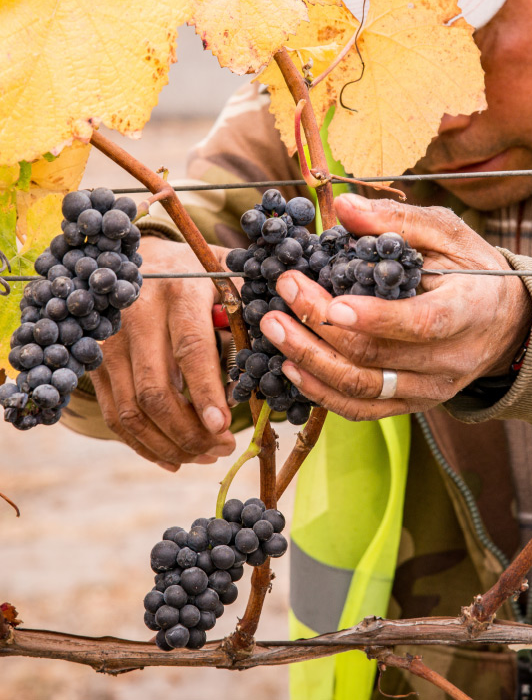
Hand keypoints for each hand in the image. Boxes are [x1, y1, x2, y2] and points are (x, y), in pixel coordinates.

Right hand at [90, 236, 235, 469]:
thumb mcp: (231, 281)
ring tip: (205, 456)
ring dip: (169, 445)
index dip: (206, 392)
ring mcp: (109, 339)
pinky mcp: (95, 361)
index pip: (191, 348)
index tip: (224, 427)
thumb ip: (245, 322)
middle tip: (224, 448)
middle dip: (190, 432)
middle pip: (155, 390)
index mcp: (179, 290)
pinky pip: (115, 414)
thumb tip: (252, 381)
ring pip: (132, 410)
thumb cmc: (201, 275)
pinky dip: (143, 444)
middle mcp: (137, 313)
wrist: (147, 257)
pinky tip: (173, 456)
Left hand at [259, 193, 531, 420]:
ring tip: (273, 327)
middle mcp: (449, 360)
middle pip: (377, 355)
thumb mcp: (448, 234)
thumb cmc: (472, 271)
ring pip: (362, 387)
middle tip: (285, 290)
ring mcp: (429, 389)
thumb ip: (398, 222)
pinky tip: (290, 367)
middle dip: (321, 324)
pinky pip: (361, 409)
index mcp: (468, 311)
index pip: (423, 323)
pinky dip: (321, 392)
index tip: (334, 303)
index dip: (377, 318)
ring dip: (310, 359)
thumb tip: (343, 207)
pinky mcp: (410, 404)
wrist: (502, 324)